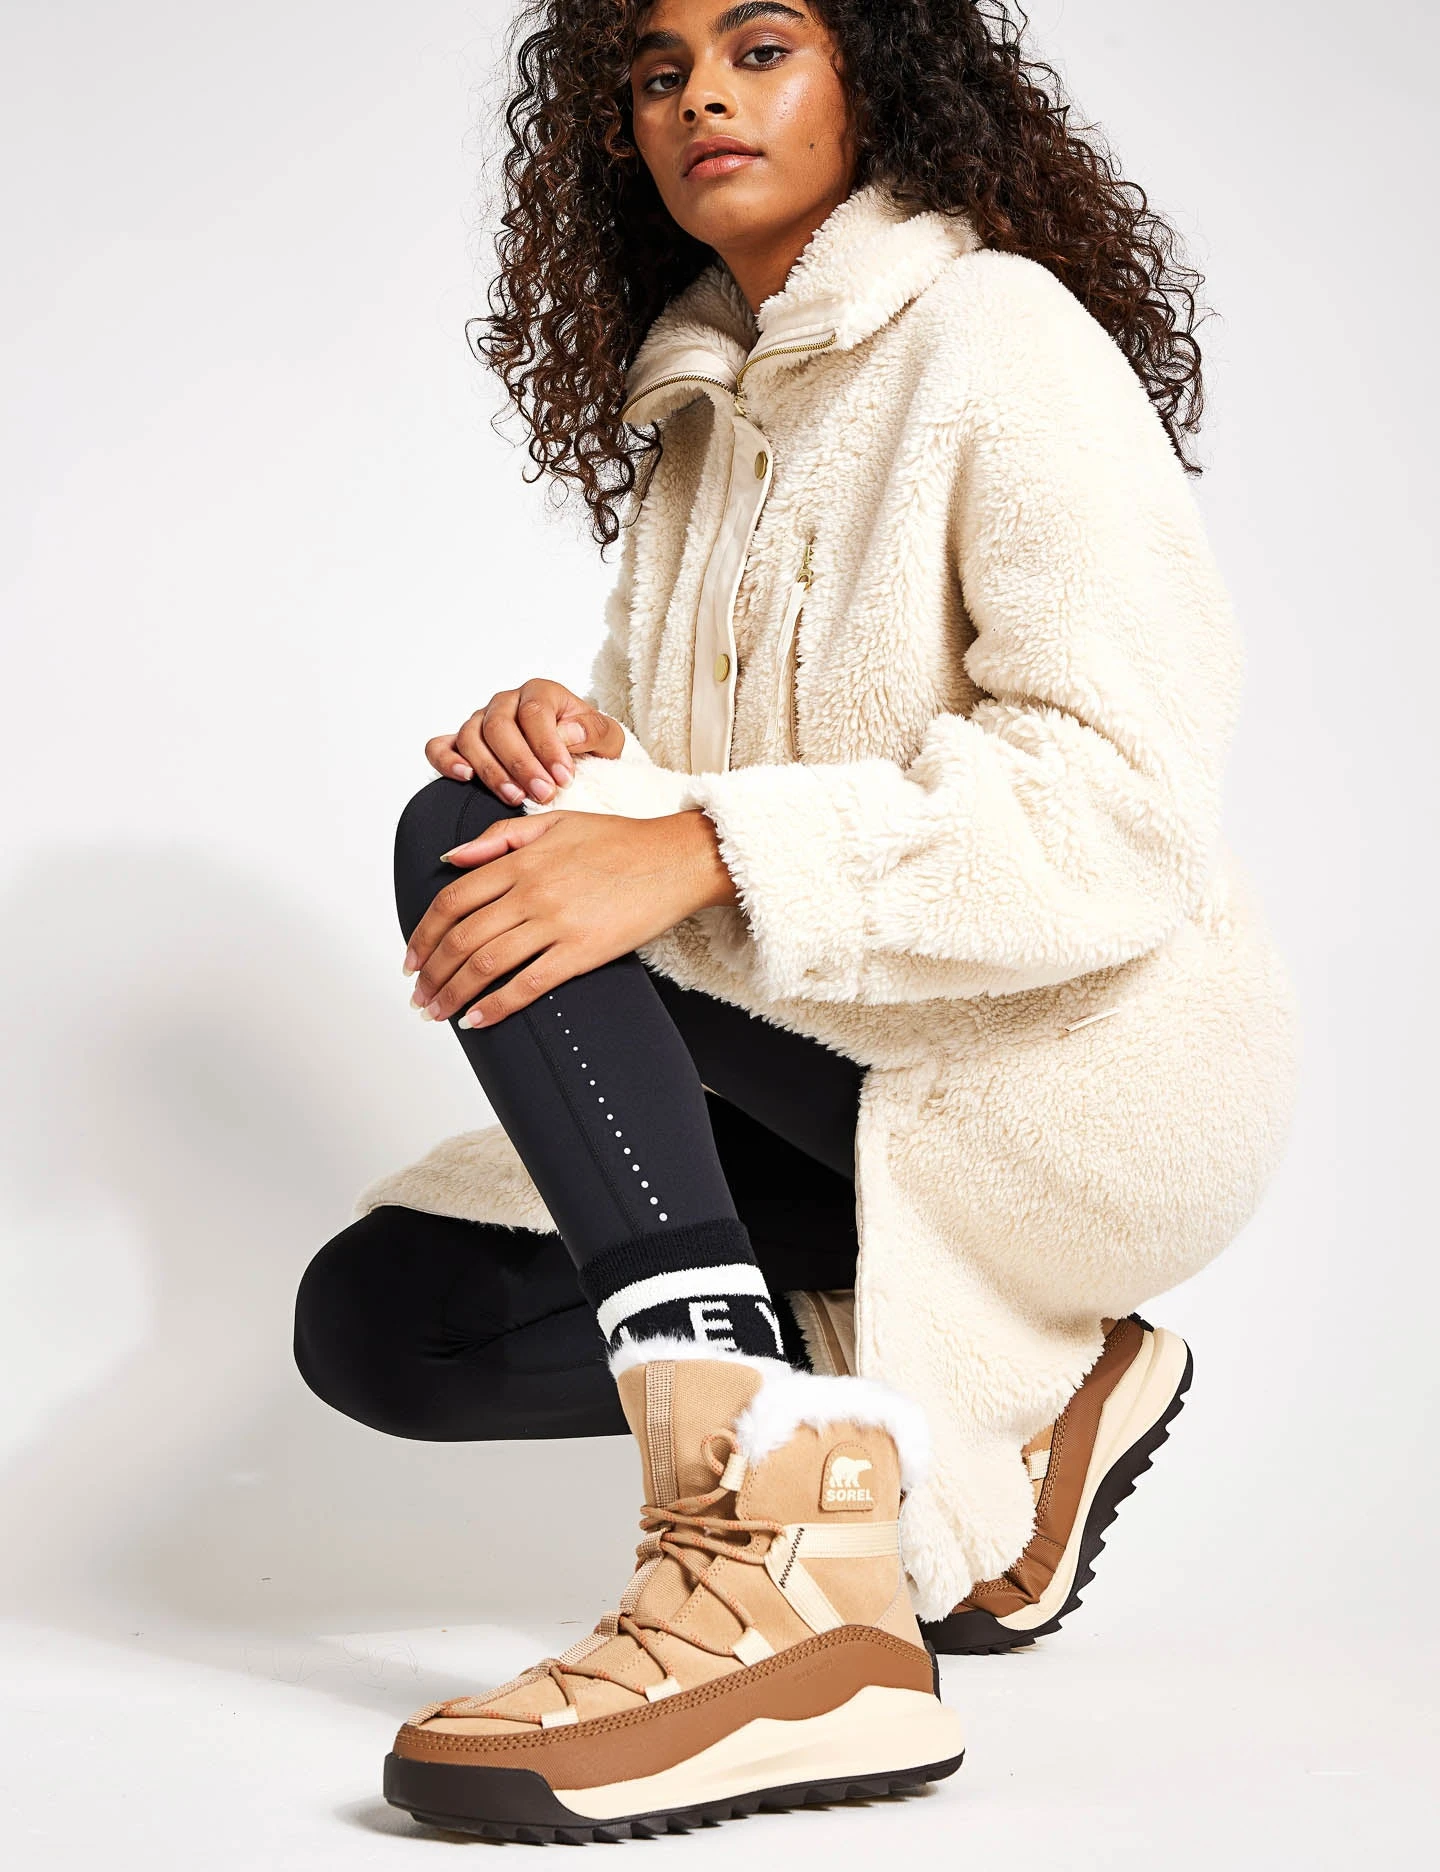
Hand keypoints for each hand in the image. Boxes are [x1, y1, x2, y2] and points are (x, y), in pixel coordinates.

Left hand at [402, 810, 737, 1026]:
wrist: (676, 859)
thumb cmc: (620, 841)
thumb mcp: (555, 821)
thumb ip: (498, 837)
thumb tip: (450, 860)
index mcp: (520, 860)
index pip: (452, 900)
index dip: (423, 934)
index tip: (411, 959)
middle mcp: (530, 891)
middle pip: (461, 938)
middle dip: (431, 973)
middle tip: (418, 996)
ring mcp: (556, 923)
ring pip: (486, 964)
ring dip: (453, 994)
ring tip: (438, 1013)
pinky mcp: (582, 951)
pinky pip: (528, 985)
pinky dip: (496, 1006)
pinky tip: (477, 1020)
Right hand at [425, 679, 624, 803]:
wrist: (574, 755)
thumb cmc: (587, 744)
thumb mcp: (607, 737)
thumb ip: (593, 731)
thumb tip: (568, 734)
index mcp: (540, 692)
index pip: (534, 713)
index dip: (547, 746)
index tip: (563, 777)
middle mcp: (506, 702)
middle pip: (499, 726)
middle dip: (521, 764)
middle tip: (542, 794)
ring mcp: (480, 721)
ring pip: (471, 737)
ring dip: (491, 770)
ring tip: (515, 798)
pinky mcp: (461, 743)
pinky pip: (439, 746)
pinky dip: (446, 761)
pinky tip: (465, 777)